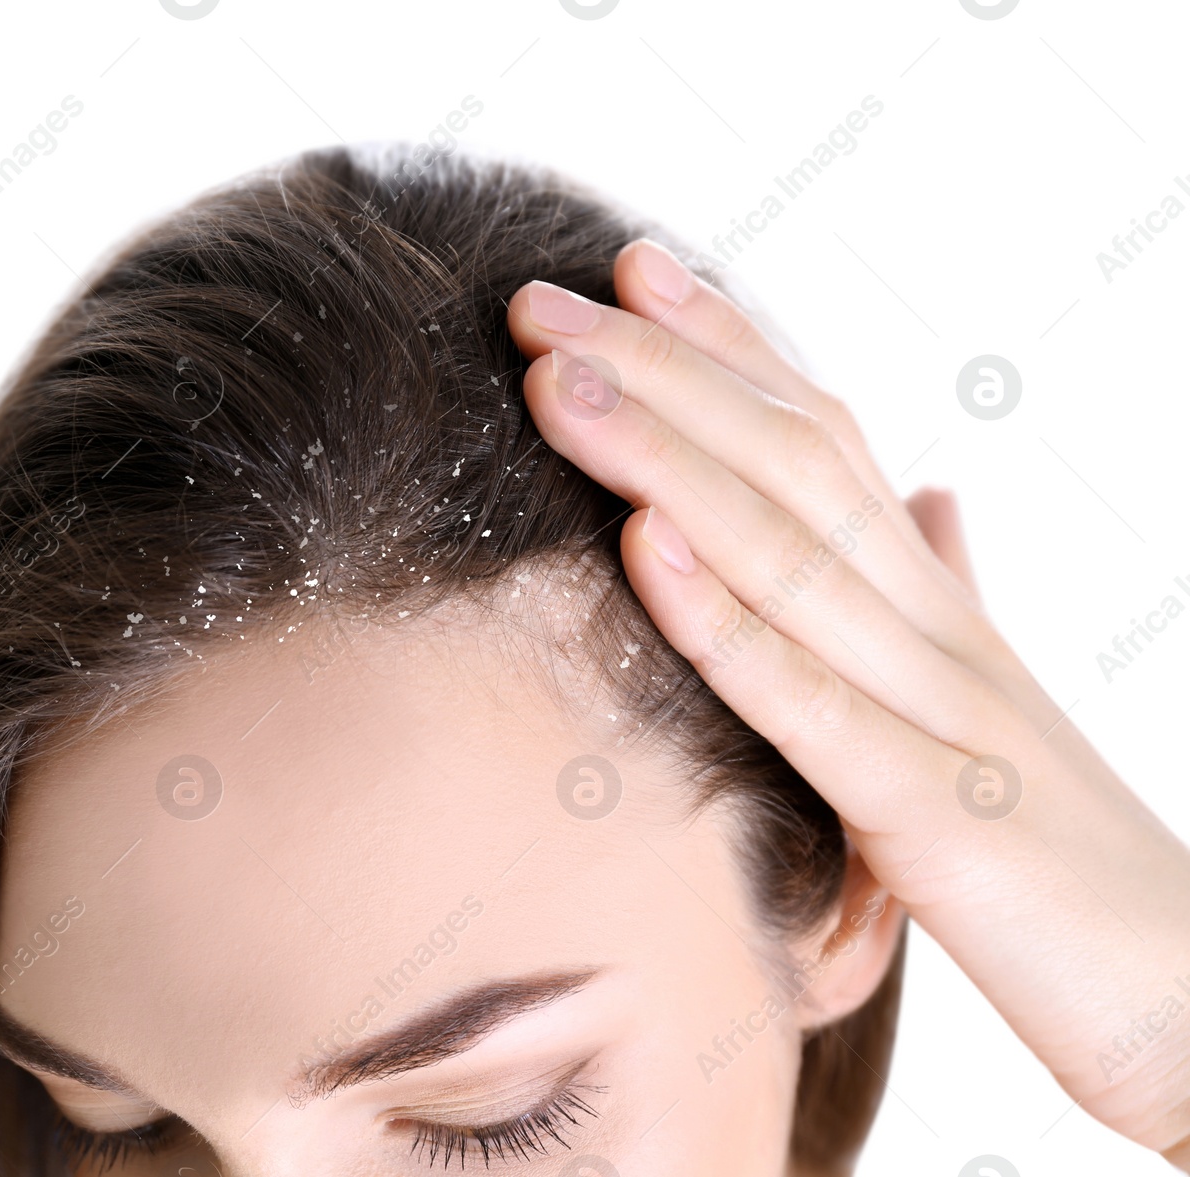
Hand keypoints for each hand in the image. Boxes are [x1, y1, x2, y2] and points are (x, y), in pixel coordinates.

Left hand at [506, 240, 1189, 1168]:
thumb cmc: (1068, 859)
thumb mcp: (988, 709)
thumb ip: (947, 596)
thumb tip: (934, 496)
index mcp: (932, 604)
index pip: (820, 435)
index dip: (728, 343)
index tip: (631, 268)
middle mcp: (933, 626)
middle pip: (787, 461)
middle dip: (658, 369)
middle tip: (541, 300)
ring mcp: (937, 707)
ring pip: (789, 551)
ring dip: (663, 458)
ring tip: (557, 381)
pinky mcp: (934, 811)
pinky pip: (811, 702)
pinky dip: (724, 622)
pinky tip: (644, 546)